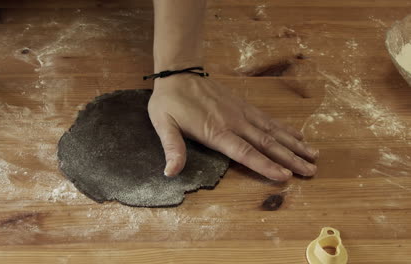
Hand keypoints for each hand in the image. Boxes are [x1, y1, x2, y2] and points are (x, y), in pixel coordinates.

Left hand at [148, 74, 318, 180]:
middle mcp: (234, 122)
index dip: (265, 165)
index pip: (245, 152)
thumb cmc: (170, 101)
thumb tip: (170, 173)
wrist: (179, 72)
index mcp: (216, 131)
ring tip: (314, 155)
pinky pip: (268, 119)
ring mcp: (242, 113)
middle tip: (312, 171)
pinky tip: (298, 136)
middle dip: (291, 158)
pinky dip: (285, 129)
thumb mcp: (164, 125)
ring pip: (273, 131)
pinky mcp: (244, 105)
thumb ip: (172, 149)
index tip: (286, 176)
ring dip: (294, 144)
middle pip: (267, 144)